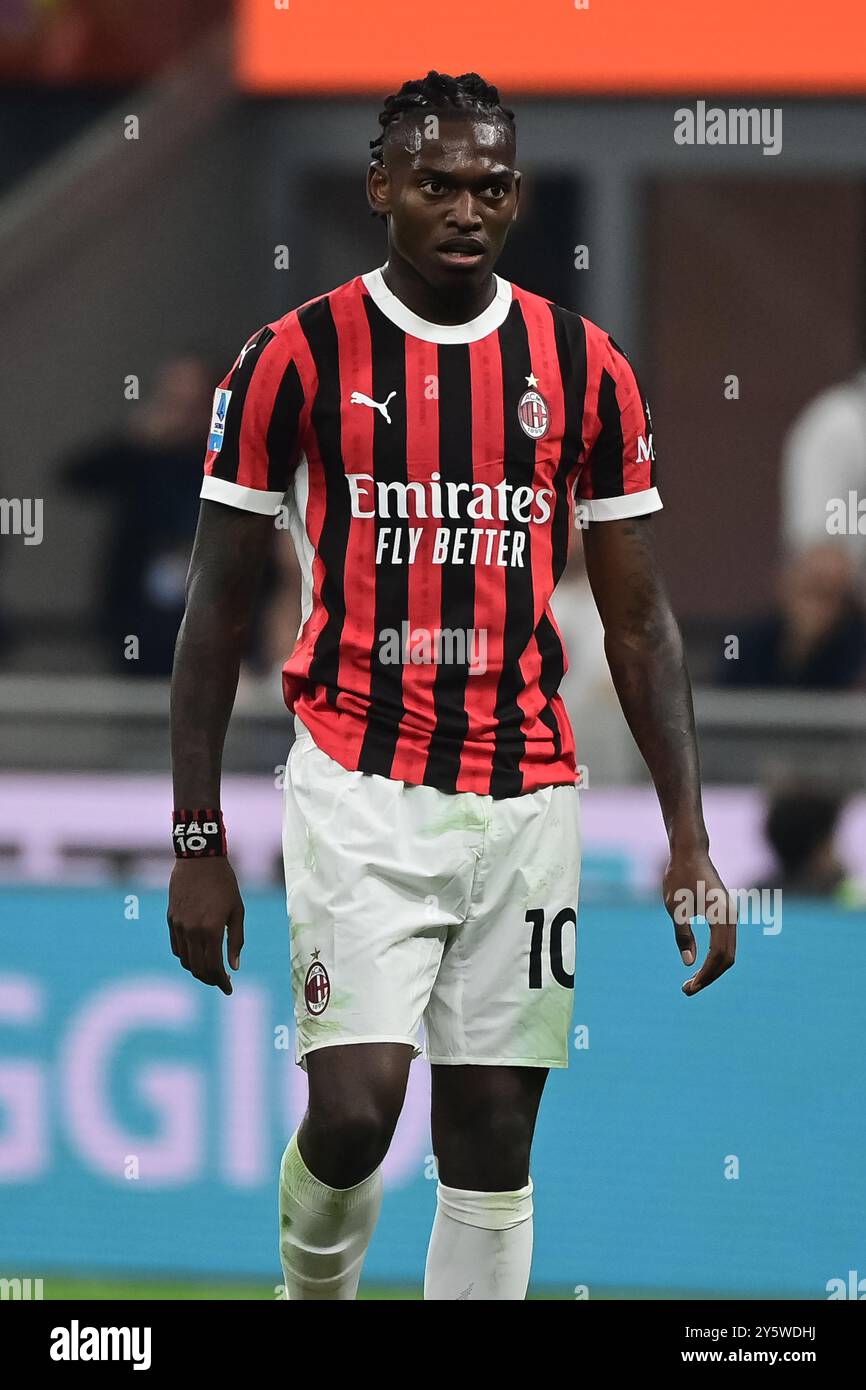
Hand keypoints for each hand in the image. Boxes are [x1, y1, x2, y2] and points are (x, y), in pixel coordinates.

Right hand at [167, 857, 244, 994]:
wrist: (199, 859)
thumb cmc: (224, 884)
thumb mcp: (237, 911)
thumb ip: (236, 940)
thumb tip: (234, 967)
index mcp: (210, 930)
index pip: (213, 967)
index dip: (221, 982)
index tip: (229, 989)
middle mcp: (191, 931)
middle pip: (197, 969)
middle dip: (210, 980)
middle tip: (222, 981)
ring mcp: (178, 926)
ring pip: (185, 961)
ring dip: (197, 970)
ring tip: (211, 970)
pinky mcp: (171, 920)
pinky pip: (176, 948)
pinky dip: (186, 957)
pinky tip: (198, 955)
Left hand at [662, 848, 736, 995]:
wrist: (690, 852)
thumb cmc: (680, 876)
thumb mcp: (675, 907)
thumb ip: (683, 934)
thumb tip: (688, 962)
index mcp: (722, 916)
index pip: (718, 955)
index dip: (704, 974)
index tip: (688, 987)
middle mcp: (732, 917)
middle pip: (728, 958)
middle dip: (709, 977)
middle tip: (687, 990)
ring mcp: (731, 916)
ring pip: (728, 952)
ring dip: (712, 970)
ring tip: (691, 982)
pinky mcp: (725, 914)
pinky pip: (725, 943)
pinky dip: (715, 958)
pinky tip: (699, 965)